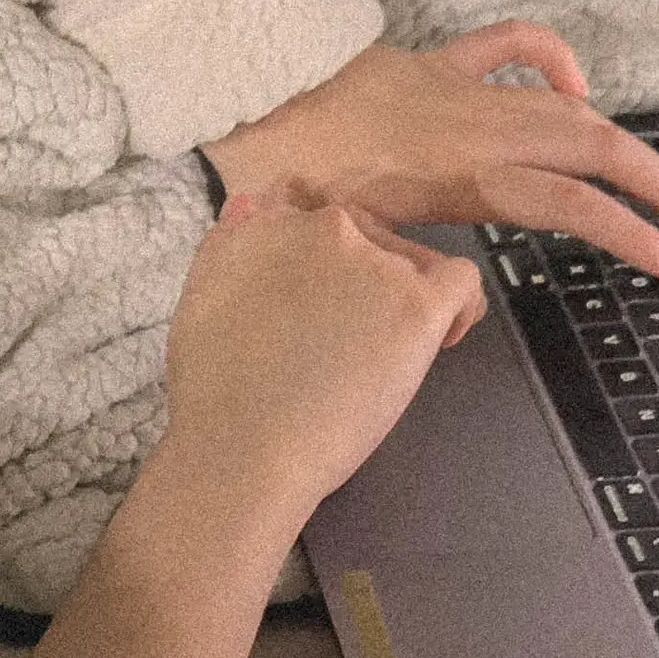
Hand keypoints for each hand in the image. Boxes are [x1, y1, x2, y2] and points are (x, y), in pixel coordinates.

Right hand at [154, 186, 487, 525]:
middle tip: (348, 338)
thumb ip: (229, 248)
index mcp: (269, 223)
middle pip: (366, 237)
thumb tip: (252, 206)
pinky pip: (461, 282)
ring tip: (383, 353)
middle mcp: (324, 228)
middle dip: (364, 280)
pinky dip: (460, 308)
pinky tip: (440, 340)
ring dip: (403, 298)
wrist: (240, 451)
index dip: (324, 263)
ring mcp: (374, 263)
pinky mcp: (416, 304)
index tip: (321, 302)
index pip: (315, 221)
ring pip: (410, 262)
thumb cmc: (211, 396)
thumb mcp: (198, 300)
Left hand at [203, 22, 658, 277]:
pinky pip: (508, 45)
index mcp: (463, 177)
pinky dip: (551, 56)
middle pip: (589, 148)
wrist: (242, 130)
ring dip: (613, 139)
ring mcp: (456, 89)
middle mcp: (474, 127)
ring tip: (649, 175)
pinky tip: (576, 81)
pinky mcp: (432, 65)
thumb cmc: (296, 202)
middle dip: (650, 185)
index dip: (628, 234)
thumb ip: (422, 270)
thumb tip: (462, 302)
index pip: (569, 205)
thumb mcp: (363, 250)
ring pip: (561, 107)